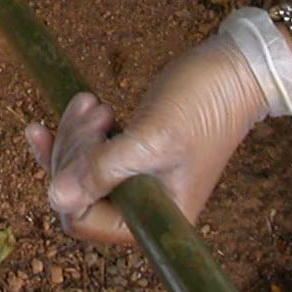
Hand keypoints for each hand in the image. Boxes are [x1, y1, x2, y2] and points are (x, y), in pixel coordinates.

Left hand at [23, 34, 268, 243]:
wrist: (234, 71)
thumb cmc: (203, 105)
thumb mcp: (151, 139)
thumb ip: (104, 171)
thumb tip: (56, 198)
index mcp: (156, 218)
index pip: (84, 221)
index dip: (70, 184)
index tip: (82, 141)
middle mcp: (144, 207)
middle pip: (76, 194)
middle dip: (74, 151)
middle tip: (97, 111)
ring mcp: (136, 180)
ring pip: (78, 170)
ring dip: (76, 135)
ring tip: (96, 104)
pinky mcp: (132, 155)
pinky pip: (90, 153)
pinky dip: (81, 129)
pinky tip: (84, 103)